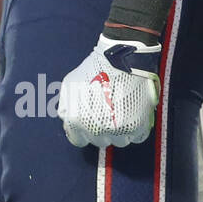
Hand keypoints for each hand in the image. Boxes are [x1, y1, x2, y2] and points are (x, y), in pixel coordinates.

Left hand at [57, 34, 160, 148]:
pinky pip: (136, 137)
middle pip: (99, 141)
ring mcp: (117, 130)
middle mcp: (96, 129)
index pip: (78, 140)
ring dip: (120, 131)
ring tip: (121, 112)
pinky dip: (136, 129)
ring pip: (119, 141)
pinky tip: (133, 114)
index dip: (83, 132)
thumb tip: (68, 121)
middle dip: (101, 129)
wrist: (120, 59)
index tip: (90, 124)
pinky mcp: (136, 126)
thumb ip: (66, 107)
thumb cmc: (94, 70)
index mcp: (76, 120)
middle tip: (107, 113)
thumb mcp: (70, 85)